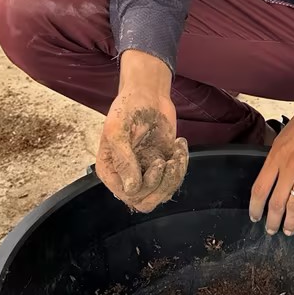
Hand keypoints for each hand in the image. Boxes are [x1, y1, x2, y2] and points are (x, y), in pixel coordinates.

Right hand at [97, 52, 187, 212]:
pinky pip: (174, 180)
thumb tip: (131, 188)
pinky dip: (182, 165)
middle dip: (162, 185)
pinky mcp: (162, 165)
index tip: (156, 162)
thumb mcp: (118, 131)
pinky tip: (179, 144)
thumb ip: (123, 160)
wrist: (147, 93)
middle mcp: (127, 176)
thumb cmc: (127, 107)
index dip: (146, 185)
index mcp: (111, 171)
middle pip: (146, 202)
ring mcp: (145, 172)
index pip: (129, 195)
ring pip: (162, 194)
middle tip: (168, 162)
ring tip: (177, 151)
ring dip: (175, 175)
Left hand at [250, 69, 293, 235]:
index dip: (255, 207)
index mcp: (276, 157)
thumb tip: (273, 175)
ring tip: (289, 230)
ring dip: (291, 221)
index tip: (255, 217)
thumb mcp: (283, 136)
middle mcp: (290, 167)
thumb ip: (277, 158)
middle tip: (271, 230)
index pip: (259, 189)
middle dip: (272, 221)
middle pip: (276, 203)